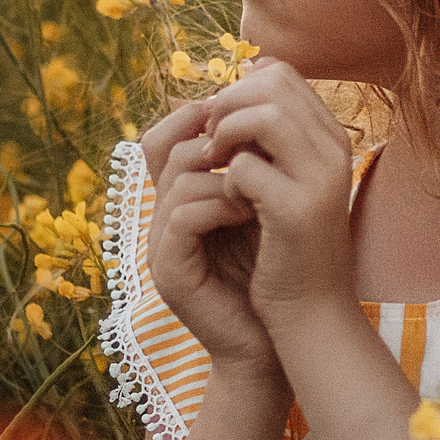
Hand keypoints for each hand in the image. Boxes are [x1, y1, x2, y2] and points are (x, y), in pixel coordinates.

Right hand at [142, 99, 271, 371]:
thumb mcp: (267, 200)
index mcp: (179, 197)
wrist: (280, 337)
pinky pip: (181, 215)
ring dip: (225, 174)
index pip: (164, 135)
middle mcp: (161, 217)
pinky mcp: (169, 272)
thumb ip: (253, 160)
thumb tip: (263, 102)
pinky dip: (220, 204)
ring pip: (177, 178)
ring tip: (259, 188)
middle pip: (163, 146)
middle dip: (215, 139)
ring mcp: (159, 245)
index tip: (245, 114)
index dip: (197, 113)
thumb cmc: (280, 266)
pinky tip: (251, 212)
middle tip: (254, 148)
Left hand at [195, 60, 357, 323]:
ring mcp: (321, 179)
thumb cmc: (285, 245)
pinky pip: (247, 167)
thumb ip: (267, 134)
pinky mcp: (298, 211)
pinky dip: (227, 181)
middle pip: (272, 84)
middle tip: (210, 144)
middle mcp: (334, 150)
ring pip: (263, 115)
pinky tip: (229, 205)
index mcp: (330, 138)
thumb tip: (249, 70)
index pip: (282, 74)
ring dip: (225, 134)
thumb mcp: (280, 179)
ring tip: (214, 165)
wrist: (308, 312)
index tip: (219, 125)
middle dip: (226, 106)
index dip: (239, 89)